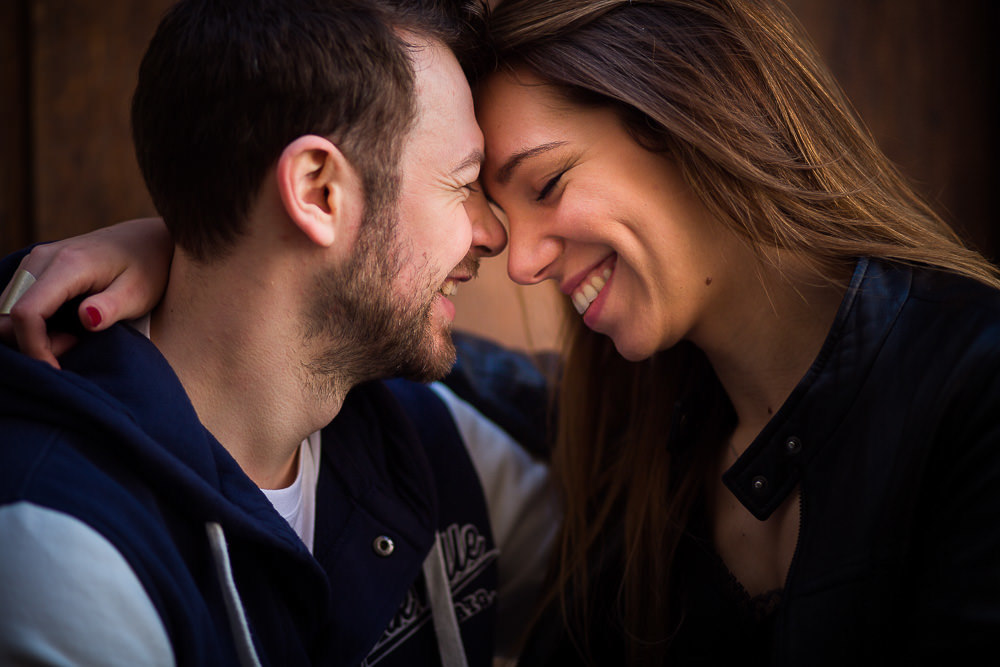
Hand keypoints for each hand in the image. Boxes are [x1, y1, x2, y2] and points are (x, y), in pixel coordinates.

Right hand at [0, 218, 171, 368]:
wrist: (148, 240)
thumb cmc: (148, 268)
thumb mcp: (140, 292)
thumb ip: (112, 307)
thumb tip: (87, 318)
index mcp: (68, 265)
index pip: (26, 313)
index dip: (34, 348)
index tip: (58, 369)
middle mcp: (42, 258)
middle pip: (7, 314)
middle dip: (32, 342)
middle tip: (74, 344)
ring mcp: (35, 260)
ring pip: (7, 310)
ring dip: (32, 333)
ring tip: (74, 335)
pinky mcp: (36, 267)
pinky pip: (17, 302)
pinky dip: (33, 323)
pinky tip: (66, 326)